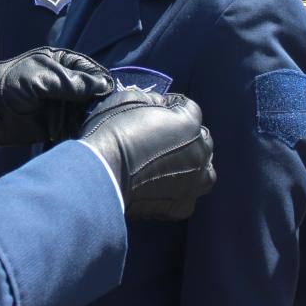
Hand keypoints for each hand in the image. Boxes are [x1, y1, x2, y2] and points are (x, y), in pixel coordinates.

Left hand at [0, 47, 114, 153]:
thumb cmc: (9, 85)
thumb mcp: (40, 78)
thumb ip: (70, 82)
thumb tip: (103, 86)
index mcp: (64, 64)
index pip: (94, 73)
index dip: (101, 84)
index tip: (104, 95)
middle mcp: (68, 84)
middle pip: (95, 94)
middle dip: (99, 103)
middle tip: (100, 113)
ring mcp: (64, 106)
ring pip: (89, 112)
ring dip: (92, 119)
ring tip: (92, 125)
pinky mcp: (59, 126)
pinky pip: (78, 128)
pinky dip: (83, 132)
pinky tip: (86, 135)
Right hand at [78, 90, 214, 220]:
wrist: (101, 174)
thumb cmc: (112, 132)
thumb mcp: (130, 99)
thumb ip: (154, 99)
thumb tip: (161, 105)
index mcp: (189, 123)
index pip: (188, 108)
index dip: (171, 108)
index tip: (155, 112)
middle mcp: (200, 152)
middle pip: (201, 140)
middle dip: (185, 136)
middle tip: (160, 140)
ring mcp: (195, 182)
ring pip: (204, 170)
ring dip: (191, 165)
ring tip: (169, 165)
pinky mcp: (183, 207)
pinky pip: (188, 195)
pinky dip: (179, 190)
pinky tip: (162, 187)